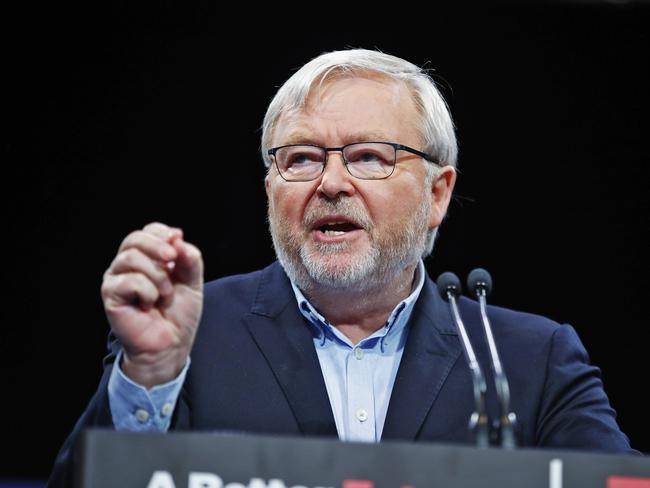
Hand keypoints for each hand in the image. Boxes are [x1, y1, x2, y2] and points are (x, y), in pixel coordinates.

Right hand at [101, 222, 203, 387]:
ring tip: (164, 294)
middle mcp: (127, 265)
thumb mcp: (192, 281)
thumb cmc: (178, 314)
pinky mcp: (110, 295)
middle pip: (134, 239)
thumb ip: (189, 259)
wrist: (171, 344)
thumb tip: (178, 238)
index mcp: (146, 258)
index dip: (163, 233)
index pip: (148, 231)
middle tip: (172, 260)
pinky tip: (149, 305)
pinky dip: (148, 292)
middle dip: (157, 246)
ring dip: (157, 276)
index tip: (177, 244)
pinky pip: (130, 281)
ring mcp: (116, 279)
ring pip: (132, 258)